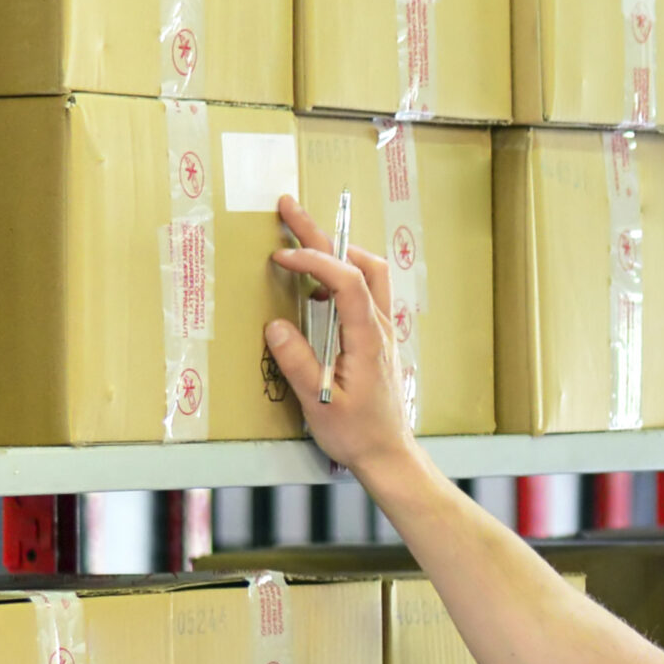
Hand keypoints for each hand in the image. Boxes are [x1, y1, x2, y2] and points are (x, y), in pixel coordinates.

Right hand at [267, 195, 412, 485]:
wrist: (389, 454)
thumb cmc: (357, 434)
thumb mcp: (320, 404)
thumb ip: (298, 364)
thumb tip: (274, 326)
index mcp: (368, 338)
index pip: (346, 280)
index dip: (314, 260)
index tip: (282, 256)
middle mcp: (381, 326)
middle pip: (360, 263)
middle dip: (323, 233)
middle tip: (289, 209)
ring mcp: (384, 330)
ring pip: (370, 272)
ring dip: (338, 250)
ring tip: (303, 240)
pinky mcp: (379, 338)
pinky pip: (367, 291)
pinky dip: (343, 274)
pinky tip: (318, 288)